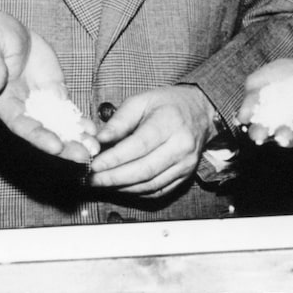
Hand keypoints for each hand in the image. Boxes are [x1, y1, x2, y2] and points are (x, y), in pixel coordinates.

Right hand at [0, 10, 97, 162]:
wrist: (4, 28)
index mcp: (2, 101)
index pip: (21, 124)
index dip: (38, 137)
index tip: (56, 147)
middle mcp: (21, 107)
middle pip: (43, 131)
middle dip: (63, 146)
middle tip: (84, 156)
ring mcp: (39, 100)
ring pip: (58, 124)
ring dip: (75, 138)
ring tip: (95, 149)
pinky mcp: (53, 89)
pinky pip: (67, 109)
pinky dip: (79, 121)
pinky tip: (94, 131)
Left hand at [88, 85, 213, 196]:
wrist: (201, 110)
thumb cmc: (169, 103)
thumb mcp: (142, 100)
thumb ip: (119, 121)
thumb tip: (98, 140)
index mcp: (170, 121)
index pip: (139, 145)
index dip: (115, 158)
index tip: (94, 165)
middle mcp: (181, 145)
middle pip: (144, 169)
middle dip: (113, 177)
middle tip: (91, 178)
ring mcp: (185, 163)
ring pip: (150, 184)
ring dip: (122, 187)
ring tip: (102, 182)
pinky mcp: (185, 175)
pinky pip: (157, 191)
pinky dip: (136, 192)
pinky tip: (121, 186)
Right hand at [237, 57, 292, 147]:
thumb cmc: (285, 75)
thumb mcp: (262, 79)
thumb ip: (251, 96)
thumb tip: (240, 117)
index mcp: (272, 120)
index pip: (263, 133)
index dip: (259, 135)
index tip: (258, 134)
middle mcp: (291, 127)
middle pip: (286, 139)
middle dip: (283, 138)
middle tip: (281, 135)